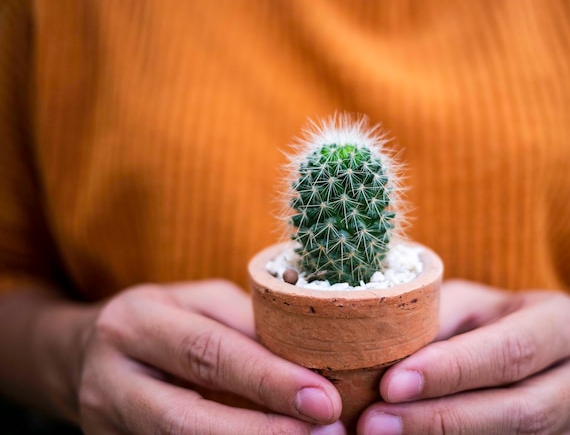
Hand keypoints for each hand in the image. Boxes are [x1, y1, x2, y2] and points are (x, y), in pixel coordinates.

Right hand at [75, 280, 343, 433]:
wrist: (87, 354)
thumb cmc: (161, 320)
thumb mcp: (199, 302)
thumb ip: (246, 323)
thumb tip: (309, 356)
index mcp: (135, 324)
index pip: (208, 353)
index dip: (268, 379)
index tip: (324, 399)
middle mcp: (113, 381)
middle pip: (189, 421)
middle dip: (264, 432)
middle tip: (328, 434)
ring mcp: (106, 427)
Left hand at [358, 280, 569, 433]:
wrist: (565, 358)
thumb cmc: (505, 322)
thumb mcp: (477, 304)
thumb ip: (437, 319)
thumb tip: (379, 347)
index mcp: (565, 326)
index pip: (509, 351)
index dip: (450, 370)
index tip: (391, 384)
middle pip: (518, 412)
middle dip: (440, 420)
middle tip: (375, 423)